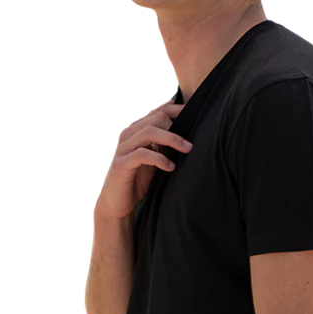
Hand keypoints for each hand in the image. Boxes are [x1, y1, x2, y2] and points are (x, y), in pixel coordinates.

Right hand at [95, 99, 192, 219]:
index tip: (195, 114)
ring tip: (186, 150)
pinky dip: (159, 158)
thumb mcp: (155, 158)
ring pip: (148, 132)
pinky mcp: (121, 164)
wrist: (117, 203)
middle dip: (177, 128)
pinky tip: (170, 167)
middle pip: (155, 118)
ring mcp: (123, 148)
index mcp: (137, 130)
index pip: (158, 111)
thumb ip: (165, 144)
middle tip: (191, 144)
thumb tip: (188, 133)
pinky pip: (142, 154)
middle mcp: (128, 135)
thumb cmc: (138, 179)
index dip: (177, 110)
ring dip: (171, 139)